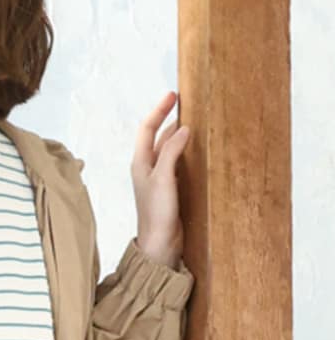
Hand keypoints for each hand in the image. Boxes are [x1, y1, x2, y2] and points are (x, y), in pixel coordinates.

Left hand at [131, 90, 189, 269]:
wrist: (159, 245)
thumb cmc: (156, 214)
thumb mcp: (163, 179)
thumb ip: (171, 152)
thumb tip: (183, 129)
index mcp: (140, 163)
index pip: (147, 129)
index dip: (159, 110)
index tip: (173, 94)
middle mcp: (148, 168)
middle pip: (158, 136)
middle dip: (170, 118)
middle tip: (188, 103)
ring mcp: (160, 179)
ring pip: (170, 149)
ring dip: (180, 134)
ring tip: (196, 120)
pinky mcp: (171, 189)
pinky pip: (179, 163)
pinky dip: (187, 151)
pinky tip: (199, 148)